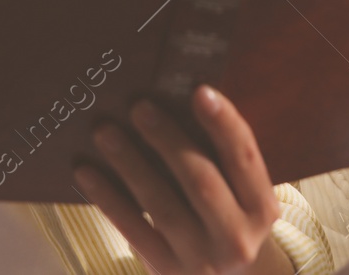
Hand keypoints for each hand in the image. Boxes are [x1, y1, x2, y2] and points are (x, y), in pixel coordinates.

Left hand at [72, 85, 292, 274]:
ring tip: (105, 131)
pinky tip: (86, 171)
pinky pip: (133, 230)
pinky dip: (108, 198)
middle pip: (201, 182)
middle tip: (139, 106)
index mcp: (261, 208)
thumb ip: (218, 157)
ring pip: (162, 206)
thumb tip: (173, 99)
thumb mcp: (238, 196)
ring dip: (130, 164)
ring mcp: (202, 259)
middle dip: (168, 140)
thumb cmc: (224, 219)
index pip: (245, 159)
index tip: (200, 91)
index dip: (224, 124)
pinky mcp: (167, 271)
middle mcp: (237, 237)